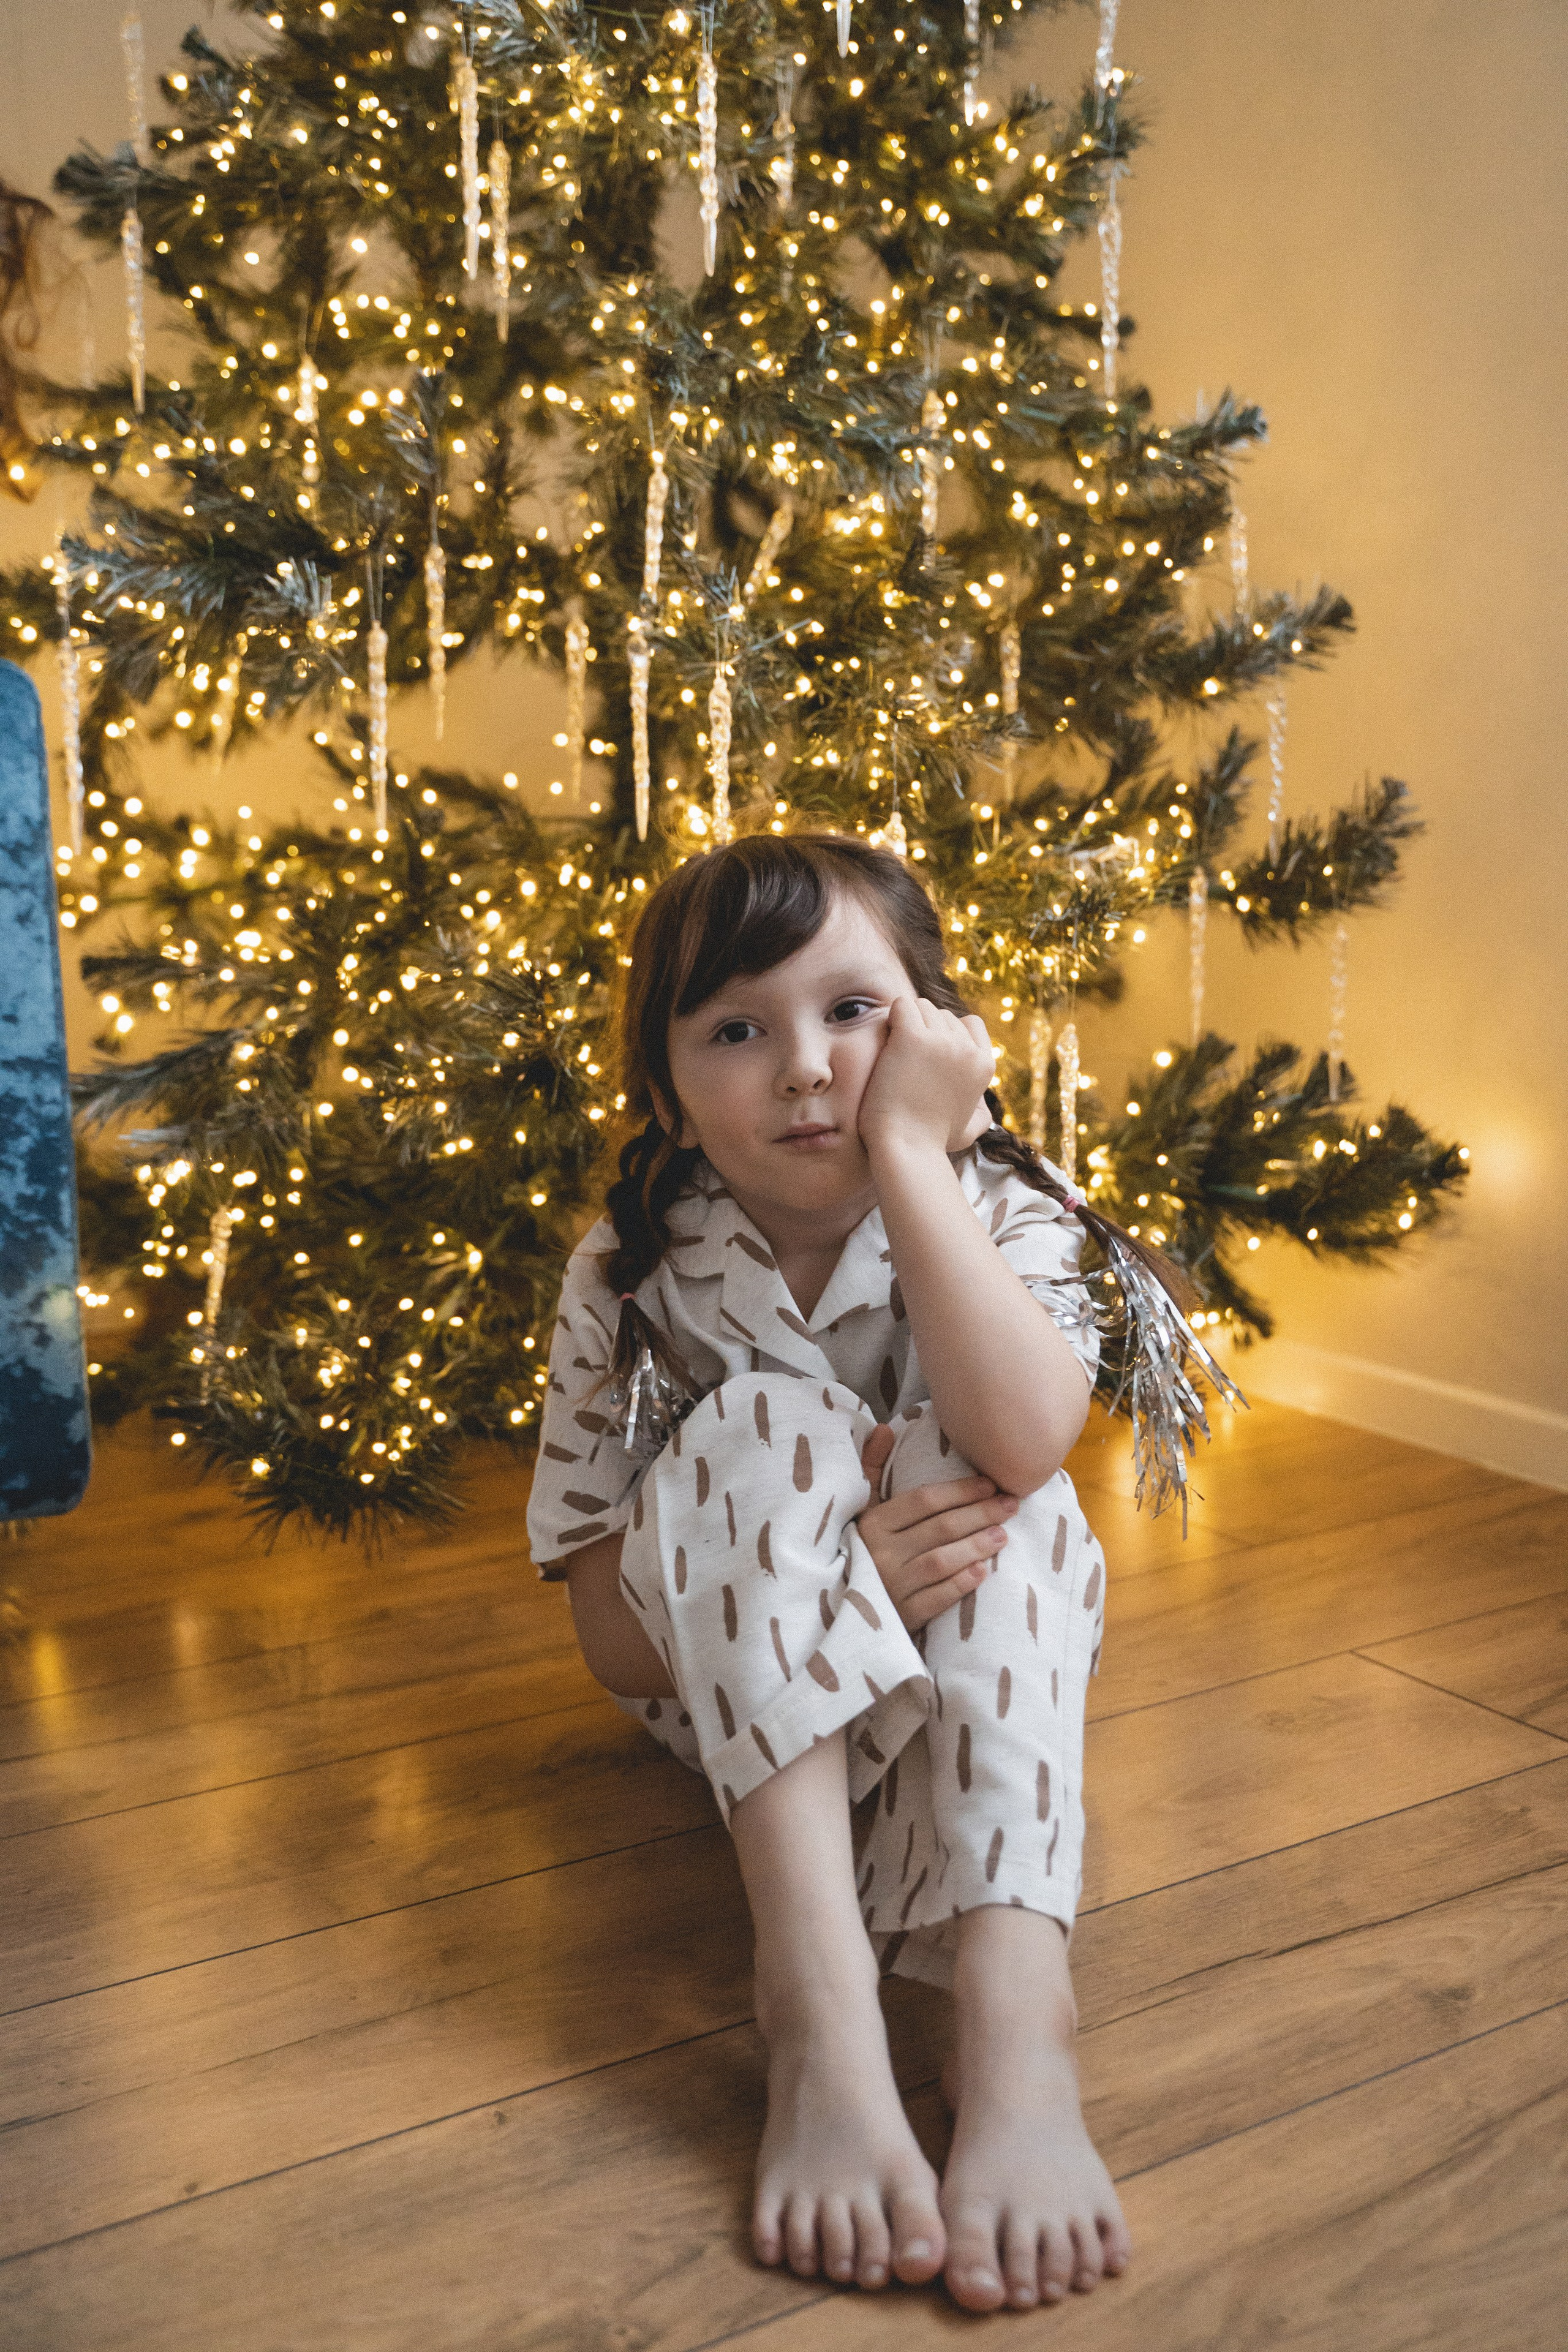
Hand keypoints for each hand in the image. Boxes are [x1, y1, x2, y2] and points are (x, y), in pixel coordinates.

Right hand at [855, 1424, 1017, 1633]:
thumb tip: (885, 1428)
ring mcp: (891, 1587)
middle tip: (1010, 1505)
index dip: (960, 1491)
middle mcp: (880, 1553)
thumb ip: (871, 1469)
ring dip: (976, 1546)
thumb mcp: (859, 1510)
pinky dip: (961, 1584)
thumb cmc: (858, 1551)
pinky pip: (936, 1598)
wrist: (843, 1611)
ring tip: (1003, 1535)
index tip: (990, 1484)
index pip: (924, 1501)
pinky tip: (983, 1572)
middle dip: (980, 1514)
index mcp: (872, 1524)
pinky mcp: (901, 1617)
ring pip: (941, 1561)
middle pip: (940, 1528)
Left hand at [857, 995, 995, 1159]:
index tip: (927, 1053)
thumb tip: (984, 1104)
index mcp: (985, 1065)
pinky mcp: (912, 1038)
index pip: (969, 1023)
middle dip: (922, 1029)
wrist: (906, 1149)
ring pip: (921, 1006)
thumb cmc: (931, 1143)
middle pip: (942, 1014)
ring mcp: (942, 1041)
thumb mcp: (970, 1129)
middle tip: (905, 1059)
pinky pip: (901, 1005)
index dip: (946, 1032)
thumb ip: (981, 1112)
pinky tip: (885, 1041)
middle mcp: (967, 1049)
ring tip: (893, 1054)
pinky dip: (891, 1017)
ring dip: (904, 1024)